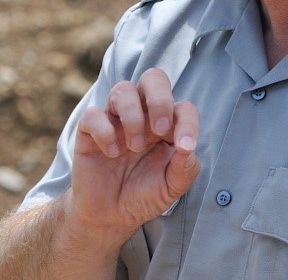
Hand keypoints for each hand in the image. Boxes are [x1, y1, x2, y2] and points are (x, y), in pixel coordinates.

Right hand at [67, 68, 200, 244]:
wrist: (110, 217)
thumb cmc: (145, 195)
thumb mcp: (172, 187)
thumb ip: (185, 169)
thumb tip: (187, 147)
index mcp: (168, 124)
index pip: (183, 108)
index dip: (188, 123)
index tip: (184, 148)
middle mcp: (144, 114)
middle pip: (153, 78)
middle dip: (160, 98)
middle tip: (159, 129)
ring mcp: (116, 119)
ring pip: (123, 89)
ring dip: (133, 116)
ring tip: (135, 146)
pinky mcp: (89, 131)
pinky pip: (93, 114)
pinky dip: (104, 131)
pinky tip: (112, 152)